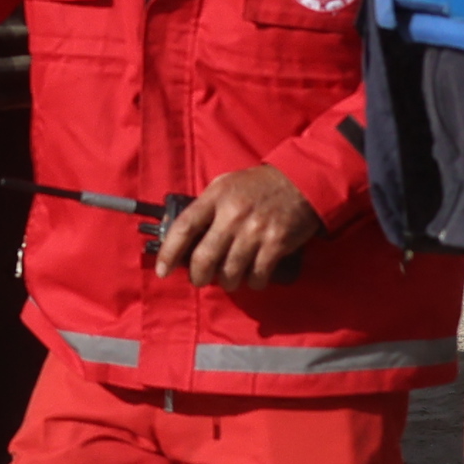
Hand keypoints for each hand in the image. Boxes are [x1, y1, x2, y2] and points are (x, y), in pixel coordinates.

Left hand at [151, 162, 322, 287]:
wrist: (301, 181)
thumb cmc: (258, 185)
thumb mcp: (226, 185)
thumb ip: (206, 207)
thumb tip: (183, 237)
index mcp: (216, 197)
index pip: (184, 227)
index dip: (169, 252)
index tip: (162, 270)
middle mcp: (233, 214)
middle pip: (205, 258)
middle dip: (198, 276)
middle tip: (199, 279)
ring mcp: (255, 230)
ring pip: (230, 272)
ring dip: (227, 282)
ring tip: (229, 279)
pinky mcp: (276, 243)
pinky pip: (257, 276)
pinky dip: (253, 283)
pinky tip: (254, 277)